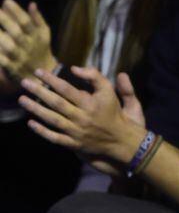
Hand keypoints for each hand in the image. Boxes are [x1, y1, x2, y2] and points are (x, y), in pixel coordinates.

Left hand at [0, 0, 56, 83]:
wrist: (43, 73)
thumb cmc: (41, 48)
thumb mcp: (44, 33)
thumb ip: (37, 19)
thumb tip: (32, 4)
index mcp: (37, 36)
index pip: (27, 21)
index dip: (17, 11)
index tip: (6, 0)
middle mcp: (29, 45)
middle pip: (16, 32)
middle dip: (5, 21)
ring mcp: (20, 57)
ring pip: (8, 46)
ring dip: (0, 37)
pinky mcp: (12, 67)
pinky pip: (2, 60)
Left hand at [17, 67, 145, 167]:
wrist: (122, 139)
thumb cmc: (114, 112)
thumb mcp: (109, 90)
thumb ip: (95, 76)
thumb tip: (75, 68)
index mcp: (91, 103)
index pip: (67, 89)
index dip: (52, 79)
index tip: (39, 71)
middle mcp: (82, 117)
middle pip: (56, 103)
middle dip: (39, 92)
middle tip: (24, 83)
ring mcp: (76, 132)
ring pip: (53, 119)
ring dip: (36, 109)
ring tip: (22, 99)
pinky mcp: (74, 144)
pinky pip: (55, 137)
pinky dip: (42, 131)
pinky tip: (30, 123)